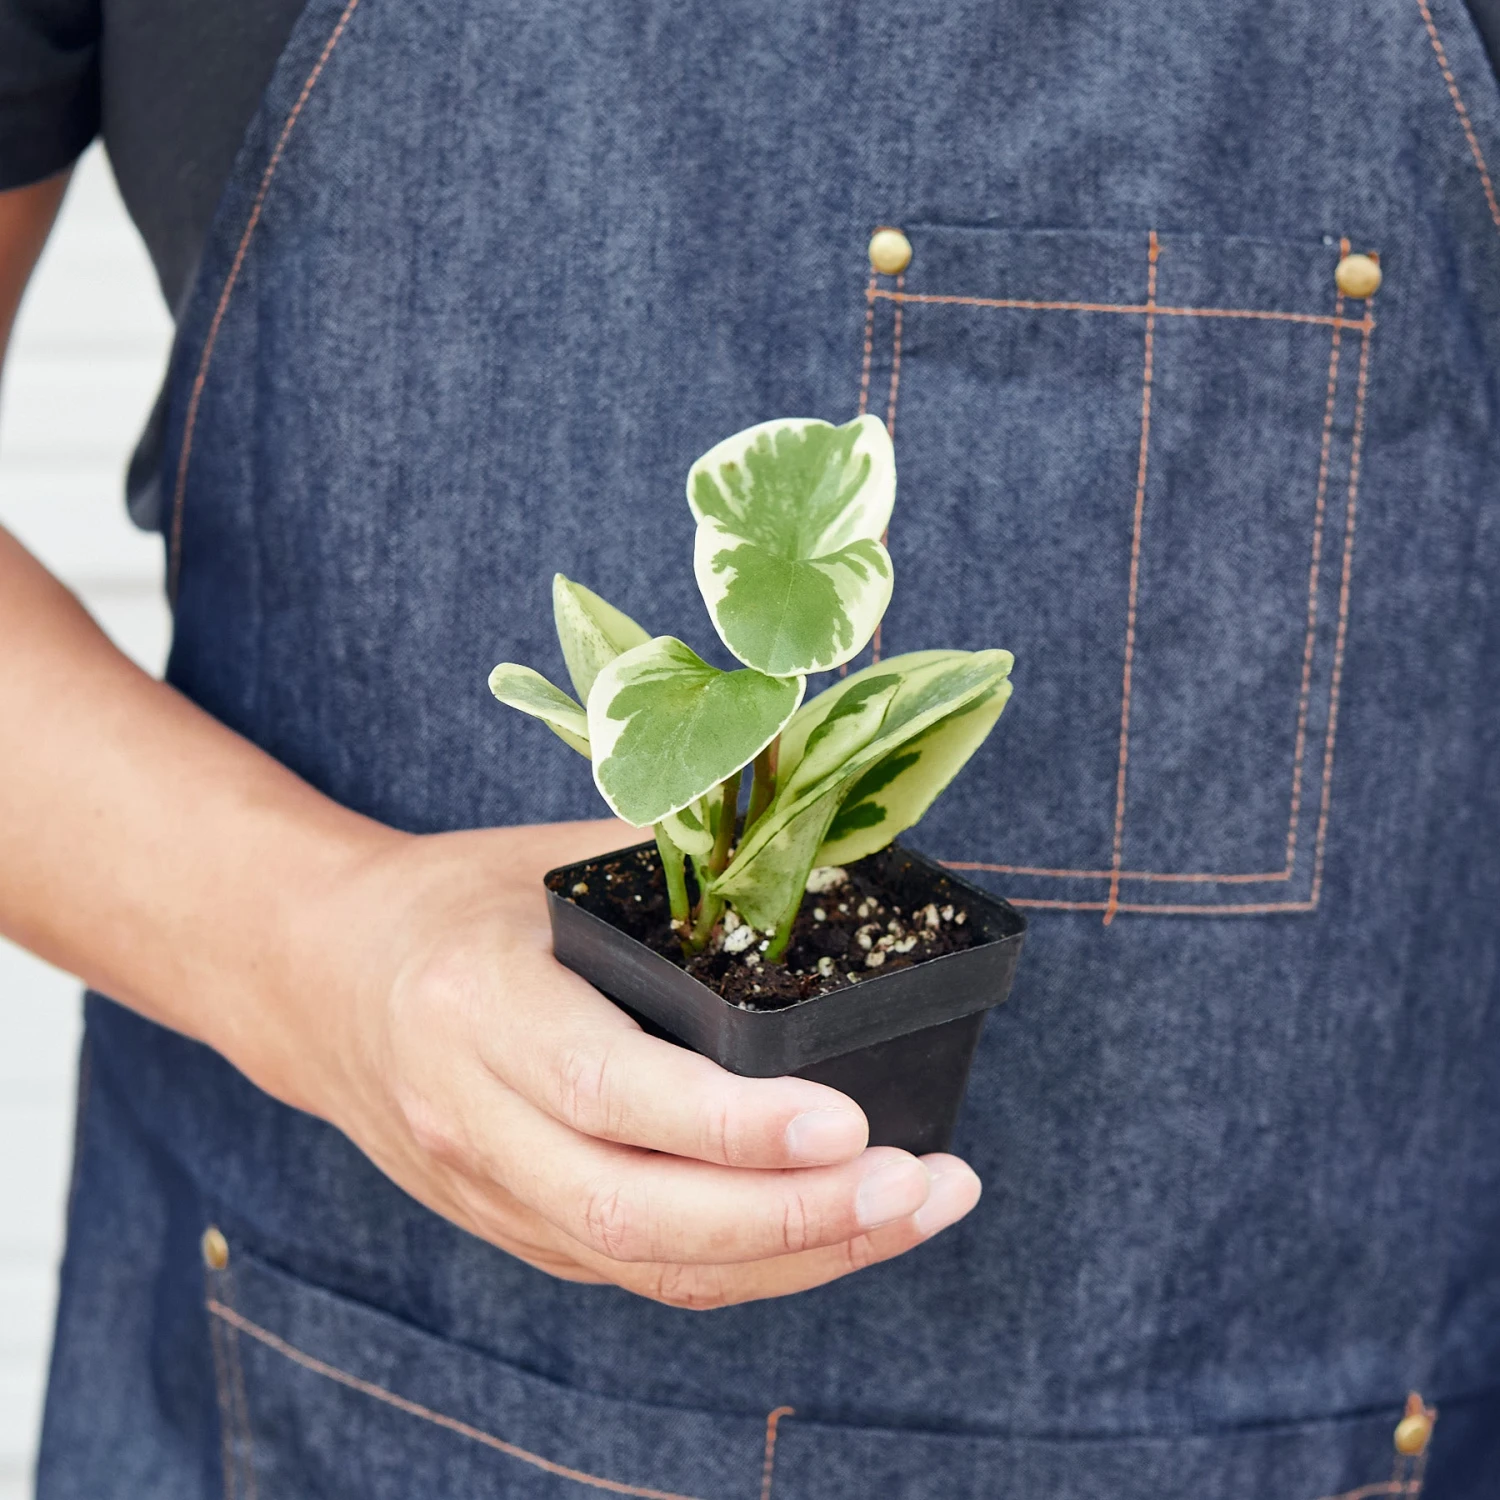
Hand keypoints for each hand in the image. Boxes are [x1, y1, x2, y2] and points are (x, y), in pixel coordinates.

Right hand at [301, 819, 981, 1308]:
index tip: (849, 1120)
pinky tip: (841, 1231)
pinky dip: (752, 1265)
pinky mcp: (520, 1228)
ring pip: (650, 1263)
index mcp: (478, 1008)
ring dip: (796, 1257)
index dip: (733, 1125)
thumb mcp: (549, 860)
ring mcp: (492, 1193)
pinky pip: (643, 1270)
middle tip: (918, 1184)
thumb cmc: (452, 902)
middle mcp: (475, 1121)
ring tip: (916, 1209)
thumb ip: (677, 858)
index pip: (609, 1090)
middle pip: (635, 1211)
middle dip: (793, 1217)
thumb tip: (824, 846)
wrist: (317, 980)